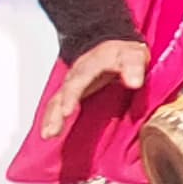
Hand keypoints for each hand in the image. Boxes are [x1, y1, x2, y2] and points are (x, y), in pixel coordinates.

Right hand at [35, 40, 150, 136]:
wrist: (115, 48)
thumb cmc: (124, 54)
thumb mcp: (134, 55)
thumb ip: (134, 67)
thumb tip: (134, 83)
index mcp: (92, 64)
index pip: (79, 80)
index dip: (71, 96)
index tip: (66, 111)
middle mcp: (77, 73)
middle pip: (63, 92)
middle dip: (56, 111)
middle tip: (52, 129)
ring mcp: (73, 83)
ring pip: (57, 100)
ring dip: (51, 117)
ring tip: (48, 134)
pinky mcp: (72, 92)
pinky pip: (58, 105)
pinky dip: (52, 118)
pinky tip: (49, 132)